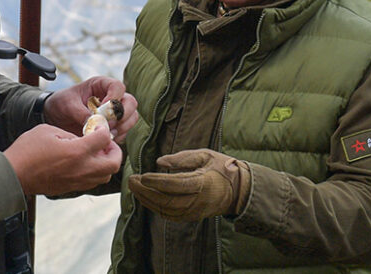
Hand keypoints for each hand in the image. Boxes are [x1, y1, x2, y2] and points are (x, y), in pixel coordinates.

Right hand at [4, 124, 121, 195]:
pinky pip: (93, 182)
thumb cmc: (28, 150)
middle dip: (114, 150)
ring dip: (106, 163)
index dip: (104, 130)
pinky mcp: (72, 188)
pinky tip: (85, 162)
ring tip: (96, 153)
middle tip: (105, 143)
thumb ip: (71, 133)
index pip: (105, 139)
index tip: (98, 127)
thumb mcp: (49, 130)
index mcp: (77, 152)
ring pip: (106, 175)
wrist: (13, 175)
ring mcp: (78, 181)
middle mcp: (82, 169)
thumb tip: (84, 138)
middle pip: (114, 163)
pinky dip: (96, 172)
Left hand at [43, 76, 137, 142]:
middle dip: (122, 115)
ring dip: (122, 127)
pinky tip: (105, 141)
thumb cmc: (61, 104)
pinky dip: (118, 137)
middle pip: (130, 102)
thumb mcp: (67, 105)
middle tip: (108, 125)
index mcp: (101, 85)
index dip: (114, 98)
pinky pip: (125, 131)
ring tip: (106, 134)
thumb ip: (80, 112)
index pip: (118, 86)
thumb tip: (95, 122)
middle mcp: (112, 97)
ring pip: (132, 117)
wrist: (56, 117)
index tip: (102, 110)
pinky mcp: (114, 126)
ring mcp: (115, 112)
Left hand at [127, 149, 250, 220]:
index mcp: (204, 183)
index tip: (143, 176)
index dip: (157, 182)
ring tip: (134, 188)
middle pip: (167, 200)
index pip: (176, 185)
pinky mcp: (192, 217)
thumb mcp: (205, 155)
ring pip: (166, 210)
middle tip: (131, 180)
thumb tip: (159, 162)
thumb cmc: (221, 168)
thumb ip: (182, 158)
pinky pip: (169, 215)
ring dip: (147, 200)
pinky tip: (145, 198)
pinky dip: (155, 208)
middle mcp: (198, 201)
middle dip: (146, 192)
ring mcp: (195, 211)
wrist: (238, 190)